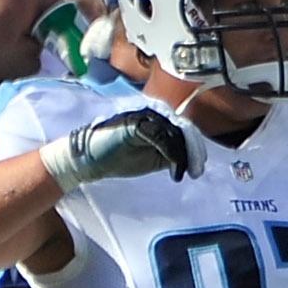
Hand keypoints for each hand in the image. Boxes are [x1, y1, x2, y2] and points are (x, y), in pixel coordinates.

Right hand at [39, 108, 208, 191]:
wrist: (89, 160)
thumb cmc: (119, 158)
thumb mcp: (154, 157)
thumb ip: (171, 153)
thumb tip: (193, 156)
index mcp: (157, 120)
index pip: (183, 129)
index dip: (195, 148)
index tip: (198, 169)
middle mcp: (152, 114)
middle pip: (183, 129)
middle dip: (193, 152)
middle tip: (196, 172)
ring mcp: (143, 117)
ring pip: (175, 133)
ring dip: (184, 155)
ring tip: (185, 173)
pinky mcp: (135, 124)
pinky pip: (161, 138)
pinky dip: (172, 155)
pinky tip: (174, 172)